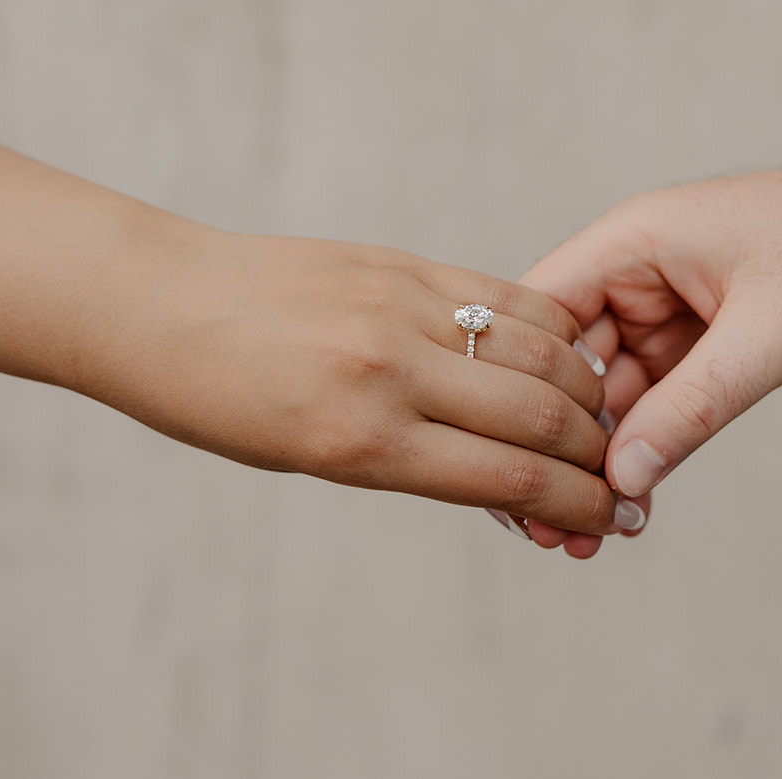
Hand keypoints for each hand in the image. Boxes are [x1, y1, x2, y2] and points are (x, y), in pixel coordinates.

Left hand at [80, 227, 642, 534]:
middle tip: (622, 475)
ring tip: (599, 418)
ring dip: (588, 391)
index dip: (579, 504)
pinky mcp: (404, 263)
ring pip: (540, 350)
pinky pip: (506, 298)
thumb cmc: (221, 400)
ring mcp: (402, 306)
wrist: (159, 303)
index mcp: (360, 440)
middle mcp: (390, 370)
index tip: (614, 517)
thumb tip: (510, 480)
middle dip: (598, 455)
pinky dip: (552, 333)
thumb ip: (416, 464)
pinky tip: (565, 355)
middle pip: (541, 415)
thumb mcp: (314, 459)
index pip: (508, 479)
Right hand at [524, 133, 781, 502]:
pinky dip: (646, 446)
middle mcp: (639, 271)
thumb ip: (693, 406)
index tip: (517, 468)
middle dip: (562, 445)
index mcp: (636, 240)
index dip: (520, 392)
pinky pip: (655, 399)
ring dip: (603, 457)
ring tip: (591, 536)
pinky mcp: (701, 338)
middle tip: (553, 531)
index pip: (538, 316)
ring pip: (610, 392)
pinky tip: (633, 504)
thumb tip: (621, 477)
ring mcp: (669, 306)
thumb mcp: (770, 335)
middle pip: (566, 365)